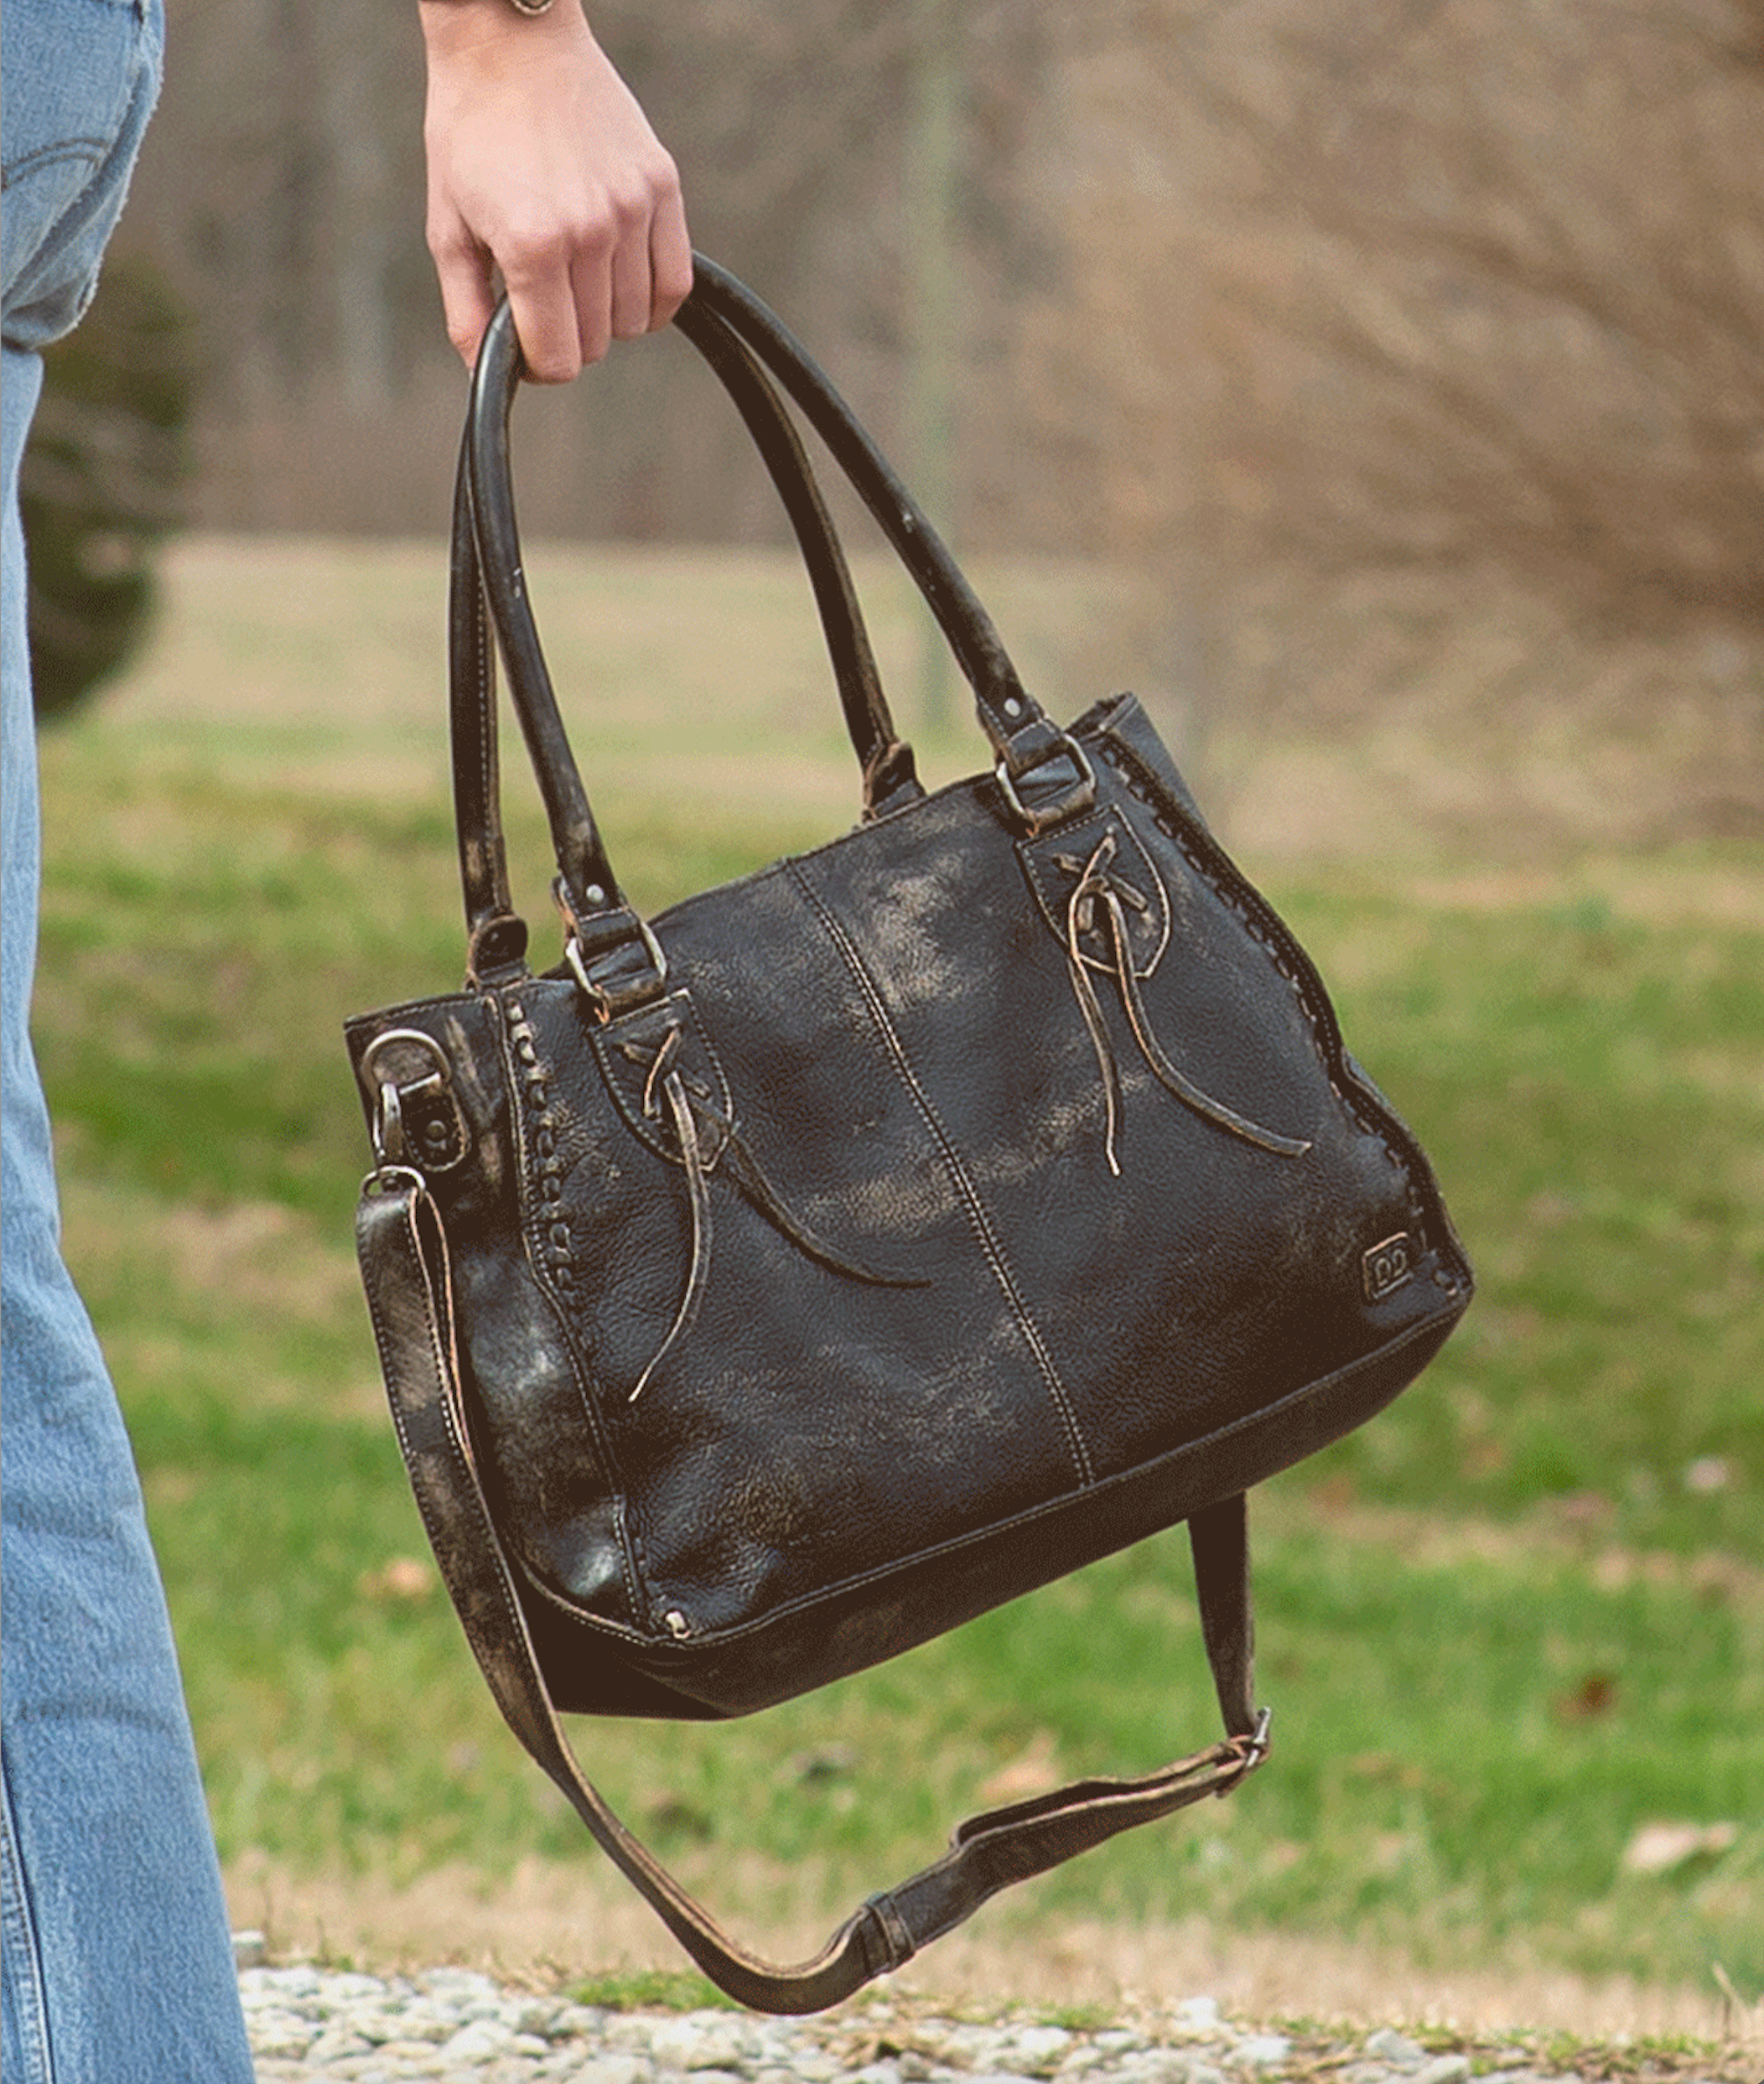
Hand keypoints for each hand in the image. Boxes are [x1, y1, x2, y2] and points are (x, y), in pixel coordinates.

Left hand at [419, 0, 691, 381]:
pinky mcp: (661, 186)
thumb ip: (467, 310)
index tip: (527, 345)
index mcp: (532, 246)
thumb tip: (485, 376)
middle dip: (568, 336)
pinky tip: (623, 283)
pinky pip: (674, 283)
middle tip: (545, 300)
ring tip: (577, 276)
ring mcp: (632, 209)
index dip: (538, 367)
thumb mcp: (448, 227)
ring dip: (607, 316)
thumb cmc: (470, 134)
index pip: (559, 360)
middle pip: (597, 344)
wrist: (511, 45)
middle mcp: (590, 231)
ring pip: (635, 320)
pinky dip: (652, 300)